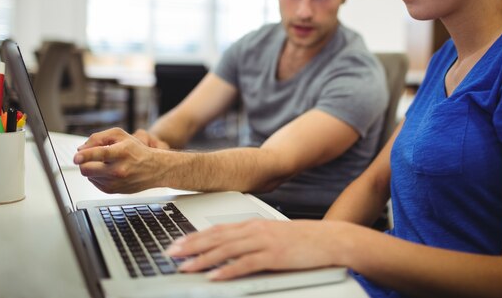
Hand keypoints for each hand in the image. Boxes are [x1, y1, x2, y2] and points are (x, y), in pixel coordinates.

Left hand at [74, 127, 162, 192]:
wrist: (155, 169)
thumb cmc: (137, 151)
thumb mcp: (121, 135)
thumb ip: (99, 137)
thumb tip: (81, 149)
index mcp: (122, 152)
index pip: (101, 153)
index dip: (86, 155)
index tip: (77, 157)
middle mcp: (119, 169)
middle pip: (87, 169)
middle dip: (83, 162)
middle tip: (88, 157)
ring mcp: (115, 182)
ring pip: (89, 176)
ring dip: (91, 168)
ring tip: (105, 163)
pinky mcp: (112, 190)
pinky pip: (94, 182)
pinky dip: (96, 176)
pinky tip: (108, 171)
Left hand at [167, 219, 349, 279]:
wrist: (330, 239)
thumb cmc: (302, 239)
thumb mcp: (273, 234)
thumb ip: (252, 239)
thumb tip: (230, 247)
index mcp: (253, 224)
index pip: (217, 229)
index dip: (195, 236)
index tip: (177, 243)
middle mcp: (255, 230)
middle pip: (216, 237)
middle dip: (191, 246)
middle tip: (171, 254)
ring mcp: (264, 242)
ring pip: (226, 250)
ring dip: (203, 259)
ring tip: (185, 267)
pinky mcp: (274, 257)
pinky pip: (246, 264)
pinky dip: (228, 270)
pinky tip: (214, 276)